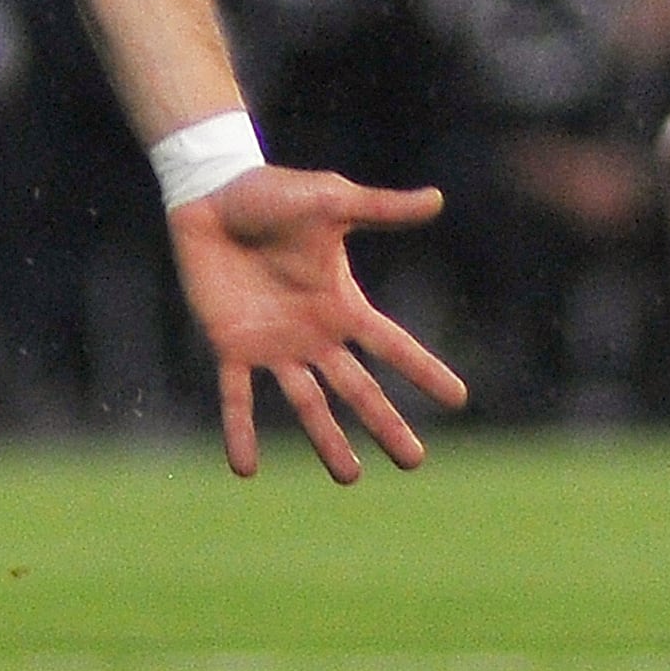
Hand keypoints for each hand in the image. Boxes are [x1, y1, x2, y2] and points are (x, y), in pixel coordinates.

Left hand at [164, 166, 466, 482]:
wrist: (211, 195)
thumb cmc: (273, 194)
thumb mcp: (330, 200)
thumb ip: (380, 208)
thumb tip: (436, 199)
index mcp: (341, 303)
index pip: (391, 345)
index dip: (423, 370)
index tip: (457, 398)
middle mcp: (313, 333)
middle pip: (358, 388)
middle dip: (386, 424)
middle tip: (413, 462)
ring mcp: (273, 345)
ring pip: (307, 403)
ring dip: (326, 440)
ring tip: (350, 476)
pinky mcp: (230, 346)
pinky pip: (237, 396)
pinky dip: (240, 430)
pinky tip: (245, 467)